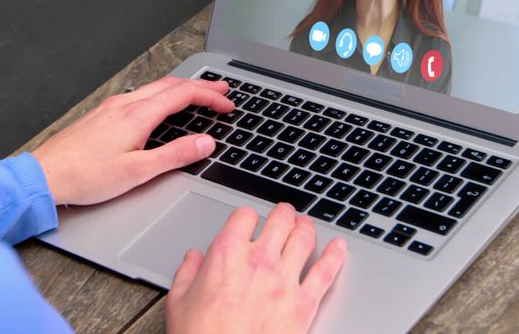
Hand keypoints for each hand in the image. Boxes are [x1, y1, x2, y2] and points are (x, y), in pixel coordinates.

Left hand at [31, 76, 232, 205]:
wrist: (45, 176)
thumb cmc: (86, 176)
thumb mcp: (138, 172)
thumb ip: (175, 155)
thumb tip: (205, 143)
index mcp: (138, 115)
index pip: (184, 95)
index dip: (211, 97)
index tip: (228, 105)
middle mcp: (125, 105)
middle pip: (171, 85)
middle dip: (200, 86)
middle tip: (222, 90)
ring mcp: (112, 107)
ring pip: (154, 88)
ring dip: (181, 89)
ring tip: (197, 94)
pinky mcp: (102, 115)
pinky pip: (140, 95)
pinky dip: (161, 95)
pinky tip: (160, 106)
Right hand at [165, 203, 347, 333]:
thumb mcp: (179, 302)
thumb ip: (187, 273)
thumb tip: (192, 258)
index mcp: (226, 255)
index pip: (244, 216)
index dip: (247, 217)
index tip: (248, 222)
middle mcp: (259, 262)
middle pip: (280, 220)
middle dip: (283, 214)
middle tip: (285, 214)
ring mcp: (284, 281)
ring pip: (304, 239)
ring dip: (306, 227)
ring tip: (306, 224)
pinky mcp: (303, 304)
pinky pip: (325, 272)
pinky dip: (336, 256)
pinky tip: (339, 248)